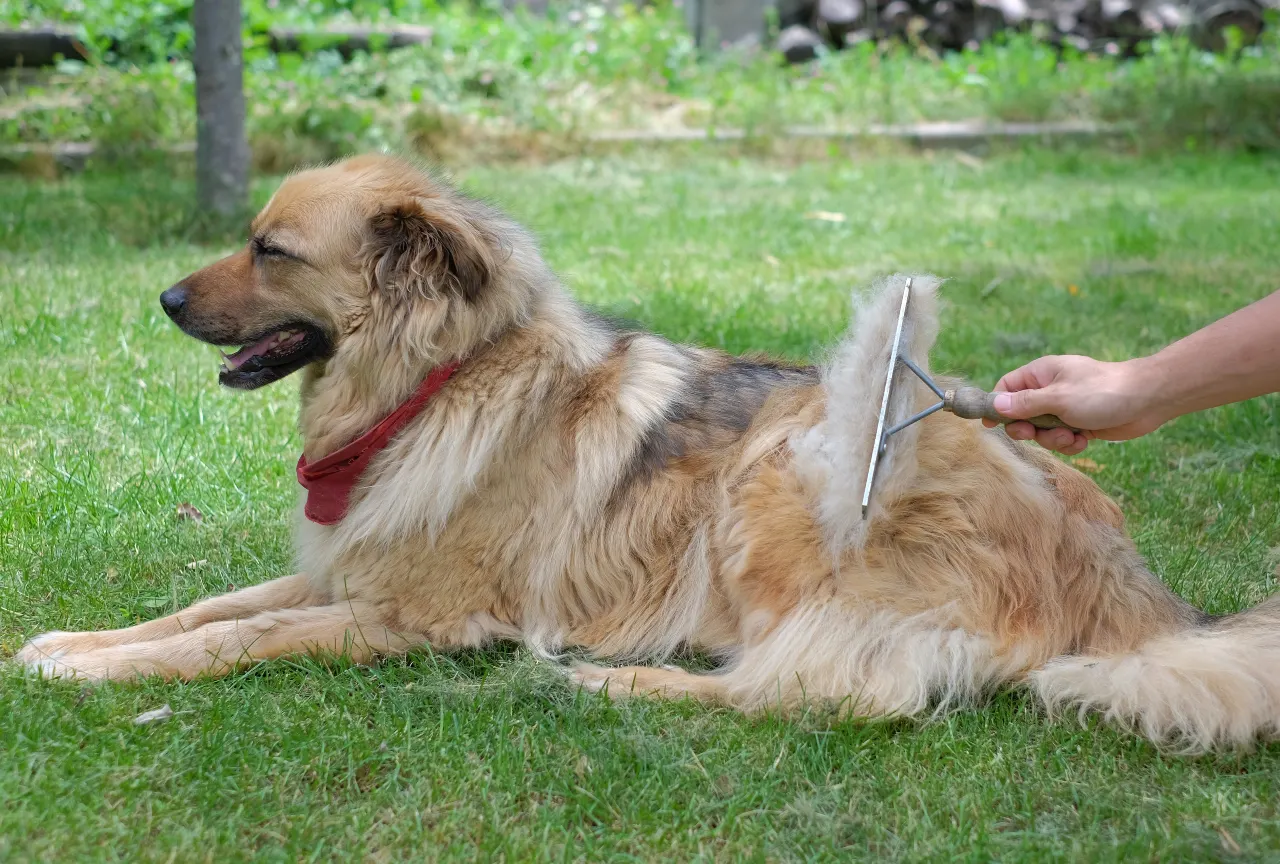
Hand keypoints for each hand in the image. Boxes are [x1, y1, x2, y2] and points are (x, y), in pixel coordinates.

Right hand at [981, 355, 1165, 453]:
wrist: (1148, 399)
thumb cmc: (1101, 391)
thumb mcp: (1058, 398)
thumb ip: (1025, 403)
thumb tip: (995, 404)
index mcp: (1041, 374)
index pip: (1006, 388)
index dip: (997, 406)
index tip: (992, 425)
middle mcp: (1050, 390)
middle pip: (1021, 414)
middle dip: (1030, 429)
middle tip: (1036, 434)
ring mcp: (1066, 407)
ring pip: (1043, 430)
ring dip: (1053, 439)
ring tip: (1072, 436)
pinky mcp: (1080, 423)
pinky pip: (1062, 438)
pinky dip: (1070, 443)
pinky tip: (1084, 440)